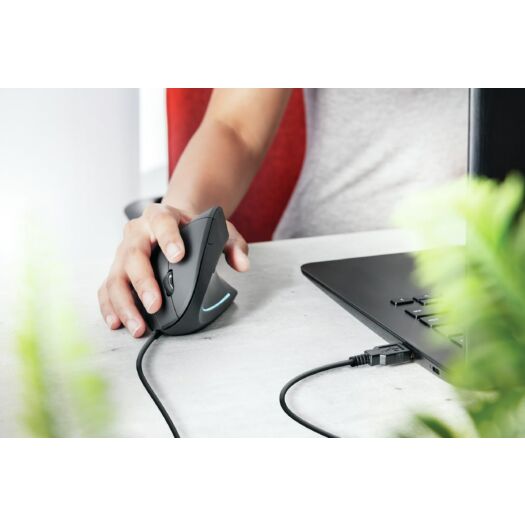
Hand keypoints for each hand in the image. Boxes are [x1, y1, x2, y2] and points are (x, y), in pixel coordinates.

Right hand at [98, 203, 248, 337]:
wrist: (170, 223)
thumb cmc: (191, 228)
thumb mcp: (217, 229)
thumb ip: (232, 244)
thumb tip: (242, 264)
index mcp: (160, 216)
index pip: (162, 222)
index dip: (169, 238)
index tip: (178, 256)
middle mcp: (137, 232)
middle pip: (133, 256)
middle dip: (143, 282)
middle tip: (155, 305)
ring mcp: (123, 252)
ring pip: (116, 277)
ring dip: (124, 304)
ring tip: (138, 326)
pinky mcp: (117, 270)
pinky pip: (107, 288)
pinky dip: (110, 307)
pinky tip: (117, 323)